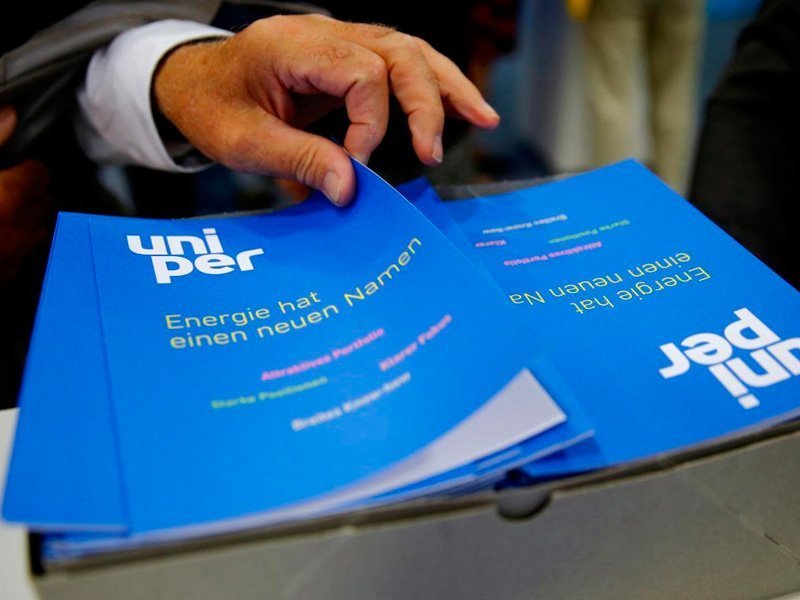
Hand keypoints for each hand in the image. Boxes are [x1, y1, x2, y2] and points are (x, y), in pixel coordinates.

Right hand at [0, 106, 50, 284]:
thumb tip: (12, 115)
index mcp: (9, 197)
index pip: (40, 174)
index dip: (27, 166)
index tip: (13, 164)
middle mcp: (20, 229)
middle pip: (44, 202)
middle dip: (30, 191)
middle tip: (7, 183)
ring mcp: (14, 257)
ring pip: (37, 231)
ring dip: (26, 218)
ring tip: (1, 209)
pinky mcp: (4, 277)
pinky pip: (21, 256)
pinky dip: (14, 245)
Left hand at [153, 14, 499, 205]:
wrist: (196, 83)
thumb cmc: (212, 108)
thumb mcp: (242, 142)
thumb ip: (298, 161)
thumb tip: (351, 190)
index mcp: (292, 46)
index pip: (362, 73)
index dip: (370, 125)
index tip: (354, 168)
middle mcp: (324, 33)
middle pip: (398, 53)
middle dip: (424, 105)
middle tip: (432, 154)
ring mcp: (341, 40)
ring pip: (410, 51)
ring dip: (446, 88)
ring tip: (484, 119)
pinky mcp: (351, 59)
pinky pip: (402, 64)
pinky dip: (433, 87)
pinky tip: (461, 106)